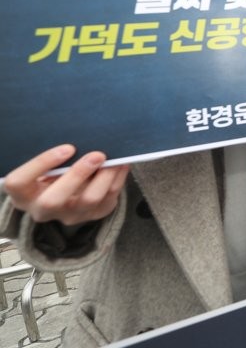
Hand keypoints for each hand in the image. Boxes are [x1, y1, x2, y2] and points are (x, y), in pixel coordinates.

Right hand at [3, 145, 128, 225]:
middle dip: (77, 175)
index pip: (18, 182)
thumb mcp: (43, 167)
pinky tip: (122, 165)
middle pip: (53, 200)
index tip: (67, 148)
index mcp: (23, 194)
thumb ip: (52, 158)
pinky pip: (108, 199)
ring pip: (88, 201)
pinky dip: (117, 180)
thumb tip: (77, 135)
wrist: (67, 195)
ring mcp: (69, 216)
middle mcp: (42, 210)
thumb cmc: (51, 172)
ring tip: (114, 158)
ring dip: (104, 177)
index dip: (40, 164)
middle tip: (96, 155)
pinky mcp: (92, 215)